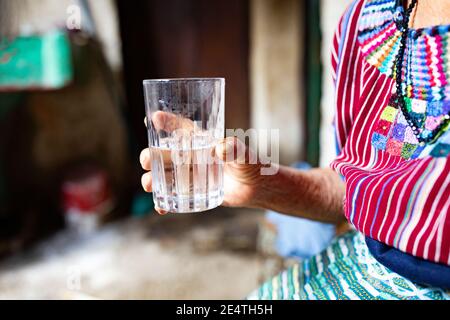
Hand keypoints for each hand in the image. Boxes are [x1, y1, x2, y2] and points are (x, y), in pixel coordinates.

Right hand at [140, 113, 266, 214]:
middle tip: (146, 159)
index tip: (152, 118)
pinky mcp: (193, 191)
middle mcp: (192, 156)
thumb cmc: (251, 165)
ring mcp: (191, 174)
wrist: (256, 189)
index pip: (182, 129)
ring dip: (152, 178)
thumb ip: (235, 149)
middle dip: (151, 155)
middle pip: (165, 153)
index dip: (167, 122)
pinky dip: (165, 202)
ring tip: (148, 184)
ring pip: (165, 174)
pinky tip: (161, 208)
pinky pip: (174, 196)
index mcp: (202, 141)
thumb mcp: (244, 154)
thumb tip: (221, 148)